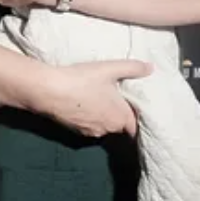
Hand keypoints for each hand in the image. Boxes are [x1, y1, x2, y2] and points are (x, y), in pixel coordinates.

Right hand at [33, 59, 152, 137]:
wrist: (48, 90)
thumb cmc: (83, 79)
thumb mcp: (110, 69)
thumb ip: (133, 68)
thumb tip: (151, 68)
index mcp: (120, 117)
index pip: (135, 126)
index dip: (135, 117)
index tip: (134, 106)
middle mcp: (108, 129)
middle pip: (118, 125)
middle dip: (117, 114)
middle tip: (114, 97)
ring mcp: (90, 132)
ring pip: (102, 125)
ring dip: (102, 116)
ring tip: (96, 98)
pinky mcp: (74, 131)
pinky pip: (87, 125)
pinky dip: (87, 117)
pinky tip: (80, 103)